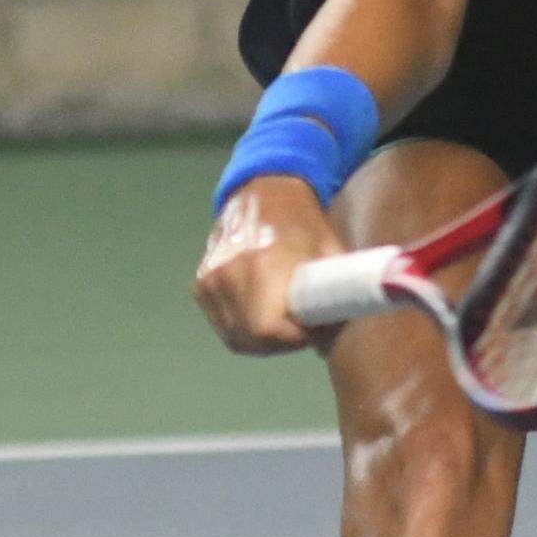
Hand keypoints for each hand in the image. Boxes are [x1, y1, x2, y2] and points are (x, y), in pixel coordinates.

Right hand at [192, 174, 348, 354]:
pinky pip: (224, 325)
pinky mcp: (200, 286)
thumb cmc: (305, 224)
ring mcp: (209, 280)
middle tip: (302, 328)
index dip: (294, 338)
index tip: (312, 329)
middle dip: (281, 343)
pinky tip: (264, 314)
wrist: (265, 192)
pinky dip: (243, 329)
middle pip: (251, 339)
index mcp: (262, 265)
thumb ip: (337, 293)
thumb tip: (336, 329)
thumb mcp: (331, 252)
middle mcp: (228, 274)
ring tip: (285, 321)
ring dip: (262, 340)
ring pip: (236, 337)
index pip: (268, 330)